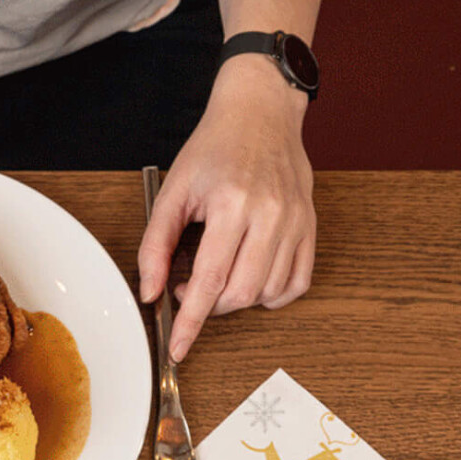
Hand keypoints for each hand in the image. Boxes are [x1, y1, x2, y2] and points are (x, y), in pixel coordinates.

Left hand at [138, 57, 315, 361]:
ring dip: (239, 299)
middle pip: (240, 294)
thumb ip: (155, 244)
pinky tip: (253, 280)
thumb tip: (150, 292)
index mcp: (233, 204)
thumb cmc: (216, 147)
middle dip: (211, 306)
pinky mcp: (310, 225)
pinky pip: (297, 283)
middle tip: (192, 286)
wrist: (262, 110)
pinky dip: (273, 295)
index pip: (209, 281)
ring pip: (268, 293)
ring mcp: (296, 221)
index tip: (178, 349)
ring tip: (221, 274)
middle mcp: (271, 214)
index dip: (190, 322)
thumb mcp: (173, 190)